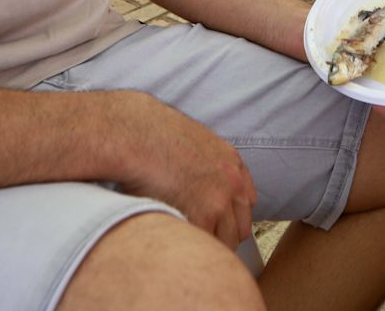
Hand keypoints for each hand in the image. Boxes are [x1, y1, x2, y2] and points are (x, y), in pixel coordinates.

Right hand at [114, 93, 255, 248]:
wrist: (138, 135)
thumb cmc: (152, 136)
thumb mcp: (193, 142)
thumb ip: (205, 163)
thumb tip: (197, 181)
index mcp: (231, 163)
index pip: (246, 203)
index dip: (229, 218)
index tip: (215, 225)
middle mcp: (232, 182)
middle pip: (241, 228)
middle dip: (222, 236)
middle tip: (197, 241)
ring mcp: (220, 201)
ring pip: (225, 242)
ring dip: (207, 245)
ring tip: (183, 245)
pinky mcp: (202, 217)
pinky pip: (203, 245)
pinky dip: (191, 248)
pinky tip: (174, 243)